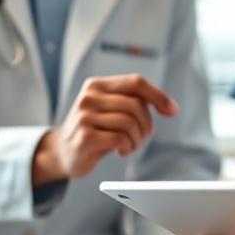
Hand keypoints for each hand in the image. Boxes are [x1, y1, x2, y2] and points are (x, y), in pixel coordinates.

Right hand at [32, 74, 177, 185]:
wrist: (61, 152)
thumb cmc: (95, 130)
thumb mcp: (111, 109)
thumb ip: (133, 102)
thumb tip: (169, 106)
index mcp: (97, 85)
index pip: (136, 82)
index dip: (158, 96)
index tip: (172, 111)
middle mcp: (89, 97)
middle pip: (136, 105)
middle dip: (147, 124)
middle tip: (143, 136)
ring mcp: (84, 116)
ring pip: (130, 123)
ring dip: (137, 139)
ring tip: (130, 145)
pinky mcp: (85, 137)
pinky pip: (120, 139)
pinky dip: (128, 147)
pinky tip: (121, 150)